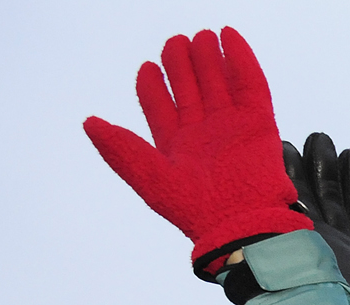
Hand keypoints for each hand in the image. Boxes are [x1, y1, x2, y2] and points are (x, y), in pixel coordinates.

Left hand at [83, 28, 310, 266]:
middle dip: (182, 64)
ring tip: (200, 36)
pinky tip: (229, 38)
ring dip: (209, 58)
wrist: (240, 223)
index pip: (162, 106)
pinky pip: (251, 84)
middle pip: (191, 89)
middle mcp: (205, 134)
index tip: (148, 67)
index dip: (153, 86)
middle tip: (176, 41)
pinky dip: (241, 59)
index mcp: (176, 146)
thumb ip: (119, 148)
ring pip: (219, 82)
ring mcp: (233, 127)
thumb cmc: (194, 209)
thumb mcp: (147, 176)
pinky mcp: (259, 124)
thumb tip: (90, 122)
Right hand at [280, 131, 349, 304]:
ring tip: (301, 141)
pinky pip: (279, 208)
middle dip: (322, 168)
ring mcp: (302, 243)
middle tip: (321, 137)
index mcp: (349, 253)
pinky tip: (277, 157)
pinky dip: (279, 183)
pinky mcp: (283, 244)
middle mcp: (324, 245)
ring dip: (301, 169)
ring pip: (300, 199)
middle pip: (322, 198)